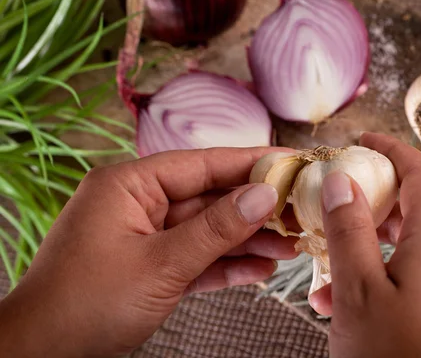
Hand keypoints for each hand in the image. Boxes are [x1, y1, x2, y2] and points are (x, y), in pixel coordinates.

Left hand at [0, 148, 298, 356]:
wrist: (43, 355)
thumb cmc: (86, 304)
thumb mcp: (161, 264)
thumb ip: (216, 229)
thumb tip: (264, 196)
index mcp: (130, 185)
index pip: (203, 164)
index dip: (251, 162)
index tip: (292, 161)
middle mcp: (139, 203)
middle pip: (210, 198)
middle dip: (255, 209)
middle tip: (300, 210)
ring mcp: (146, 236)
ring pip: (207, 231)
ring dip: (247, 241)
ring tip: (291, 246)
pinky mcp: (152, 266)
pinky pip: (196, 258)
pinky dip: (225, 265)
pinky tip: (260, 270)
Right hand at [310, 133, 420, 357]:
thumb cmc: (397, 357)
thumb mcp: (358, 289)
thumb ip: (349, 230)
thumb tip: (341, 181)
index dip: (392, 150)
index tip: (363, 140)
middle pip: (414, 214)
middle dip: (371, 205)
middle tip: (336, 203)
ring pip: (407, 255)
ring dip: (366, 252)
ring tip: (324, 267)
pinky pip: (413, 286)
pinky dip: (379, 283)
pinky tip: (341, 305)